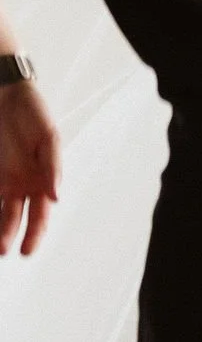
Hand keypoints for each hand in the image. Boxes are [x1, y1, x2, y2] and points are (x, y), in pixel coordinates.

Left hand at [0, 67, 60, 260]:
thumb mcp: (49, 137)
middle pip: (13, 218)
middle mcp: (18, 184)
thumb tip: (56, 196)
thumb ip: (53, 166)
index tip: (26, 251)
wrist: (2, 90)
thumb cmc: (31, 112)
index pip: (39, 214)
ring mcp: (1, 178)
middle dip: (7, 237)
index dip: (34, 234)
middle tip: (2, 251)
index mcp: (39, 179)